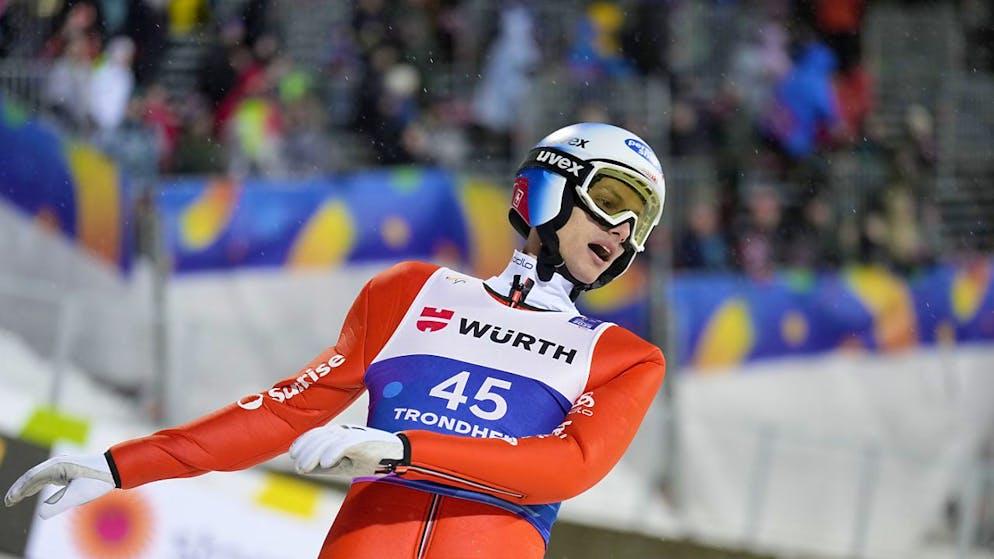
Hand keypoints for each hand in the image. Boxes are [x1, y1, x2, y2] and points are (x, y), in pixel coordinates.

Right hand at [5, 454, 115, 518]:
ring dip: (25, 487)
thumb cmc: (99, 480)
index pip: (31, 478)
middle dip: (18, 488)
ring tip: (14, 499)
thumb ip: (59, 504)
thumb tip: (40, 514)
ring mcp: (61, 464)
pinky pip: (46, 476)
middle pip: (31, 476)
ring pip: (37, 476)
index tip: (9, 501)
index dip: (18, 490)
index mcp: (57, 466)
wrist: (116, 467)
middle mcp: (57, 463)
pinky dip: (35, 484)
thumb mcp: (79, 495)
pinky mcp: (66, 468)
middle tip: (8, 502)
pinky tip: (31, 491)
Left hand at [289, 424, 405, 478]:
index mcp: (340, 433)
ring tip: (306, 467)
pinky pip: (346, 444)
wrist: (397, 455)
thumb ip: (325, 465)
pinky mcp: (364, 441)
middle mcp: (345, 431)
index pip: (317, 433)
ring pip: (329, 440)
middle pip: (320, 436)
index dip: (302, 442)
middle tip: (299, 466)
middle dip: (306, 451)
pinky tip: (326, 463)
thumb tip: (302, 469)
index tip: (293, 455)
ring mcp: (355, 435)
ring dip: (314, 454)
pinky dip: (334, 453)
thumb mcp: (344, 464)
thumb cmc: (371, 459)